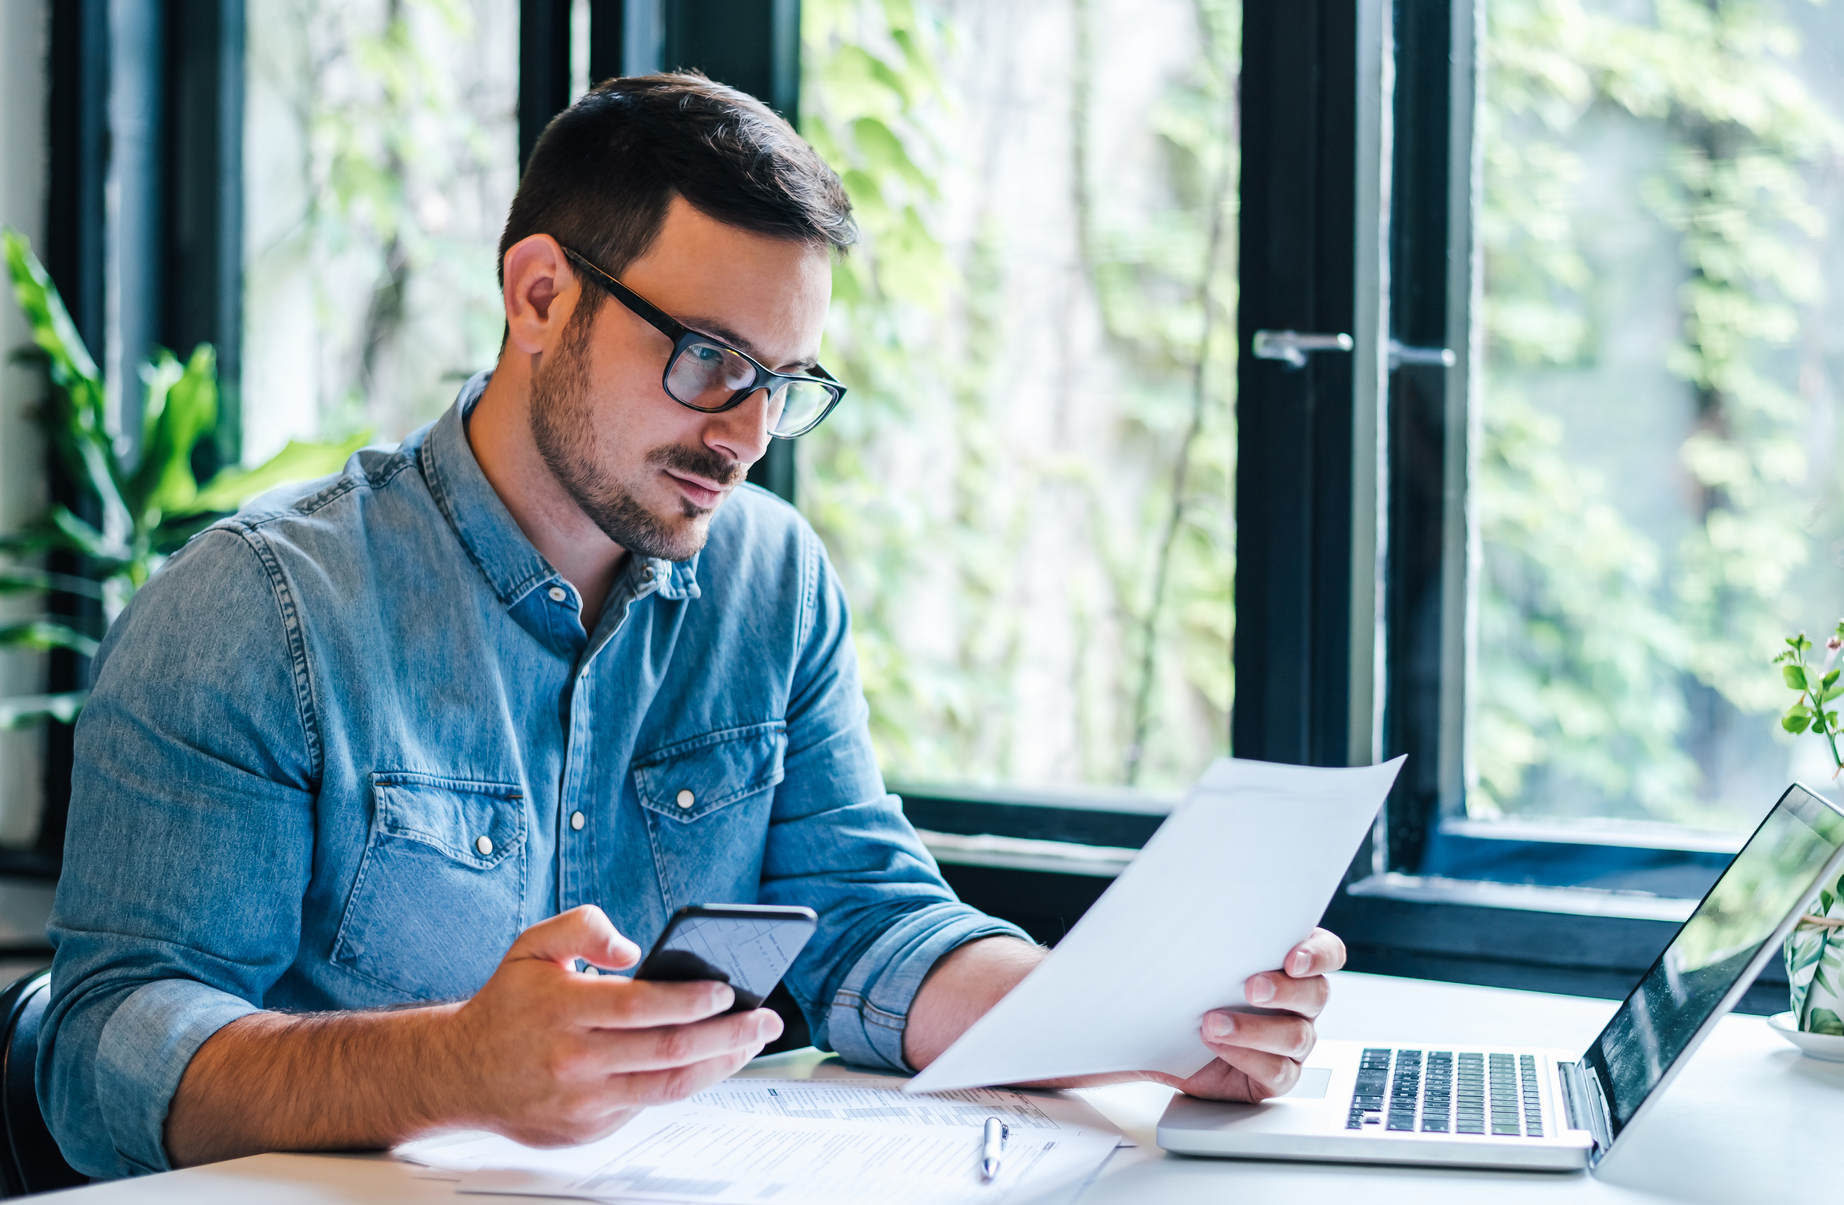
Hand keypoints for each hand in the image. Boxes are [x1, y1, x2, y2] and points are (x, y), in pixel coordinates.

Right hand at [442, 905, 781, 1145]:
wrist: (458, 1072)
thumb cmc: (506, 1005)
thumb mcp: (532, 945)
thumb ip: (582, 925)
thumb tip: (632, 948)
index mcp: (562, 1009)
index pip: (641, 1006)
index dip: (690, 999)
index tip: (728, 989)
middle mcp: (574, 1059)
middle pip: (667, 1050)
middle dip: (729, 1034)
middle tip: (767, 1018)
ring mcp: (582, 1101)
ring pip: (667, 1087)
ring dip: (720, 1065)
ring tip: (751, 1042)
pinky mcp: (587, 1128)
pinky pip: (647, 1105)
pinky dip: (685, 1082)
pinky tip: (710, 1061)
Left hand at [1155, 927, 1345, 1102]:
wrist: (1168, 1041)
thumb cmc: (1189, 993)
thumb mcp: (1200, 960)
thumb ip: (1216, 941)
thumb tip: (1199, 913)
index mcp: (1290, 967)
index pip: (1327, 953)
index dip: (1318, 955)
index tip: (1292, 959)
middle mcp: (1298, 1004)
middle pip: (1316, 993)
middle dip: (1285, 990)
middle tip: (1251, 988)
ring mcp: (1291, 1041)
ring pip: (1296, 1035)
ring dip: (1254, 1028)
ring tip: (1213, 1023)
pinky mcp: (1276, 1076)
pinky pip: (1277, 1071)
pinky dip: (1246, 1057)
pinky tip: (1216, 1045)